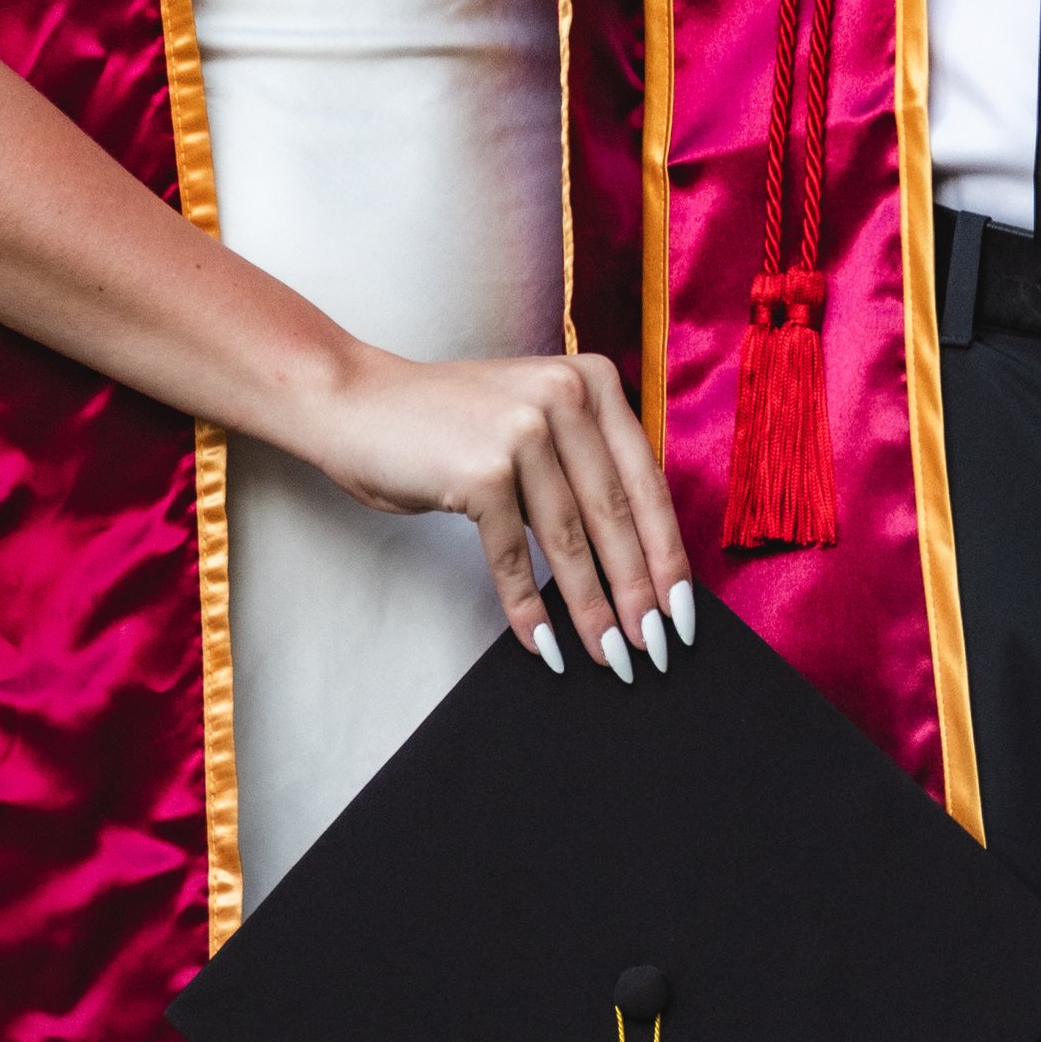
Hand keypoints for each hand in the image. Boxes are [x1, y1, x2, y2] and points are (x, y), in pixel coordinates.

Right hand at [307, 341, 693, 678]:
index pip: (646, 485)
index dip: (668, 557)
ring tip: (610, 659)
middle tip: (655, 650)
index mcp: (592, 382)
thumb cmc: (448, 426)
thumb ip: (585, 464)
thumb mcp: (533, 421)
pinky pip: (514, 558)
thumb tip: (641, 561)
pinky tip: (545, 647)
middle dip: (639, 595)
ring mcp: (522, 431)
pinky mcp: (481, 471)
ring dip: (592, 612)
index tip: (683, 613)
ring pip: (571, 543)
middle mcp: (564, 396)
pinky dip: (528, 609)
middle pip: (616, 518)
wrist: (356, 404)